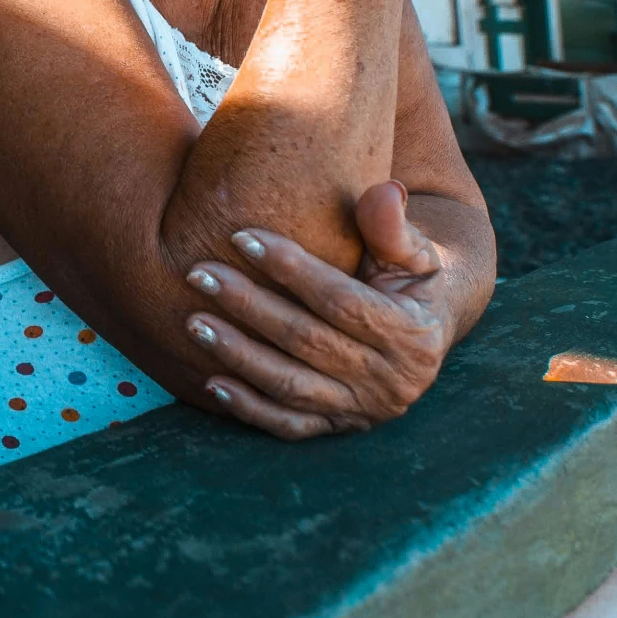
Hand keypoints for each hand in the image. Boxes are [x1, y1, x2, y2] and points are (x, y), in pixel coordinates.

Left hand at [177, 181, 453, 440]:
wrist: (424, 329)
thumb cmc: (408, 276)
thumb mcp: (415, 249)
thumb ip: (393, 225)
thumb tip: (385, 190)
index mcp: (412, 334)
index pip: (341, 301)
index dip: (290, 268)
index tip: (240, 236)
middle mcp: (391, 381)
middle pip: (307, 341)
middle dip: (248, 305)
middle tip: (197, 272)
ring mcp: (363, 411)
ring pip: (291, 386)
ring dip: (238, 355)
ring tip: (192, 321)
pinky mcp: (340, 428)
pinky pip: (289, 425)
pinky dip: (250, 407)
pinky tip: (210, 382)